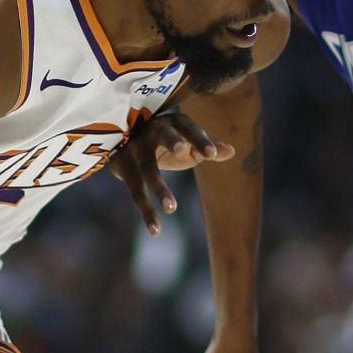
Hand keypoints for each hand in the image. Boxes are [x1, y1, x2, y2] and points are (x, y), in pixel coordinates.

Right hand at [108, 107, 236, 236]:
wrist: (123, 139)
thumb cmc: (167, 141)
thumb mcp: (187, 141)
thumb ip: (207, 147)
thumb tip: (231, 151)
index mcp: (174, 122)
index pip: (189, 129)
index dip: (199, 140)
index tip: (211, 154)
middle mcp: (153, 130)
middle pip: (164, 135)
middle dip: (173, 142)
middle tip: (182, 152)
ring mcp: (134, 147)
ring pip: (147, 168)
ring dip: (158, 187)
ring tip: (172, 208)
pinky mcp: (121, 165)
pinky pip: (135, 191)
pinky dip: (146, 212)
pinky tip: (156, 231)